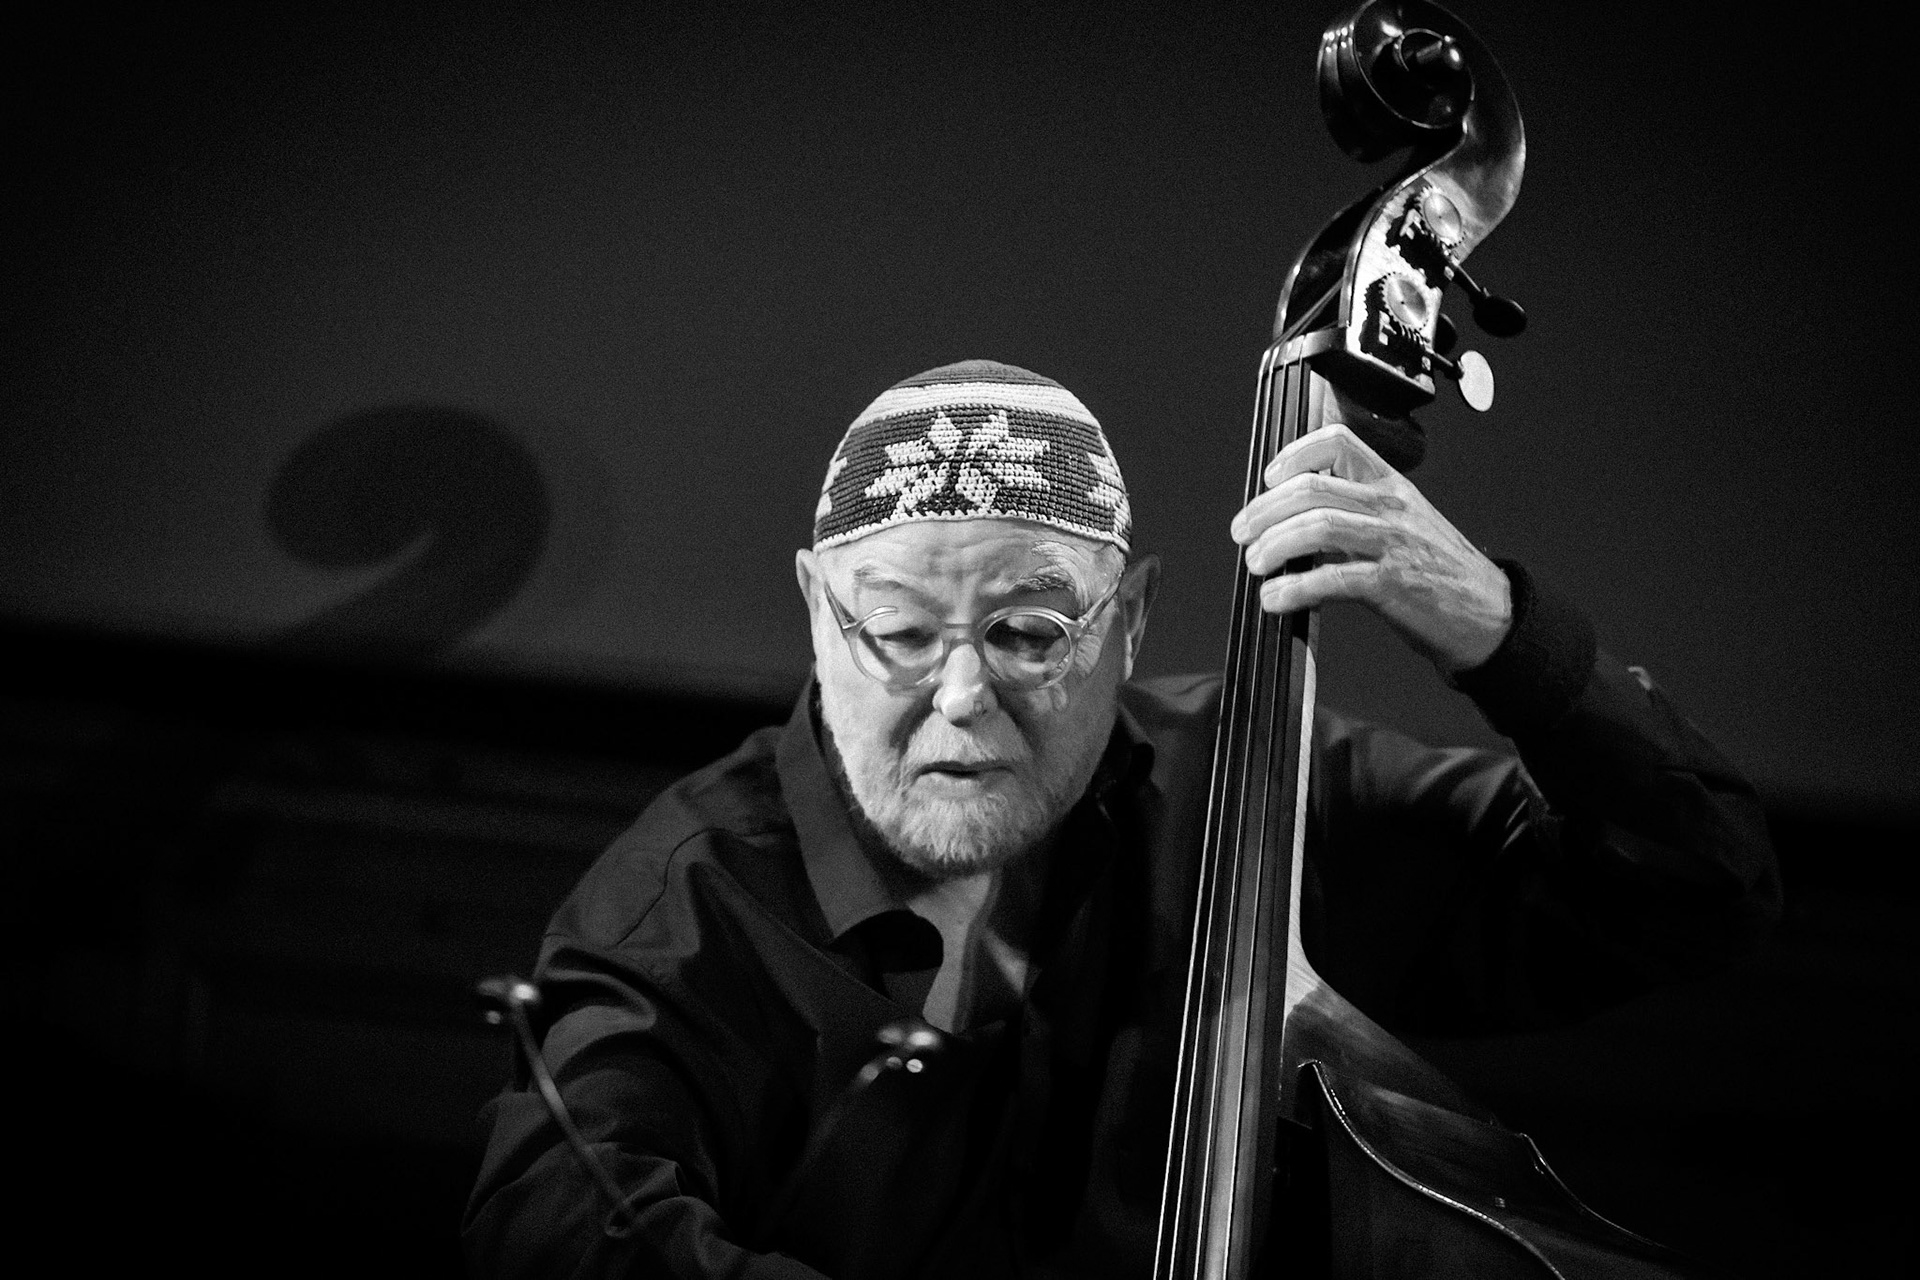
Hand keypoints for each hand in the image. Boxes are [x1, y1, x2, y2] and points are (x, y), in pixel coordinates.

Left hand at [1229, 423, 1511, 674]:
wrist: (1488, 613)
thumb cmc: (1439, 571)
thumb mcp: (1402, 525)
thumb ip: (1355, 514)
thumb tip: (1293, 521)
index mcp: (1391, 485)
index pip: (1338, 443)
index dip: (1294, 454)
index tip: (1269, 479)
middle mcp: (1390, 507)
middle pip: (1312, 489)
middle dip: (1264, 511)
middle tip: (1242, 532)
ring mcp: (1392, 544)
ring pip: (1317, 528)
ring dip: (1273, 546)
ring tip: (1256, 563)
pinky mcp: (1392, 584)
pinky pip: (1330, 579)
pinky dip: (1293, 589)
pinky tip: (1274, 599)